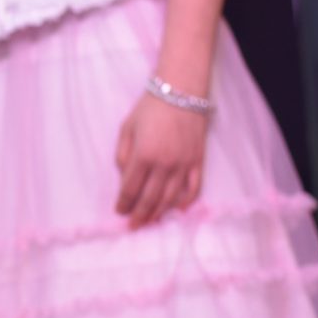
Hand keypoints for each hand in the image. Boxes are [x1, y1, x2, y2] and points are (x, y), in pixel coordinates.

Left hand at [115, 93, 208, 228]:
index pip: (130, 189)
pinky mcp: (198, 161)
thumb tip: (124, 178)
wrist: (181, 91)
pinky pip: (193, 187)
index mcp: (143, 155)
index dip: (123, 204)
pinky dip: (186, 201)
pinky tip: (178, 209)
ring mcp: (183, 164)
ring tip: (150, 222)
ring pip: (170, 197)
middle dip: (139, 215)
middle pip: (150, 198)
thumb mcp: (126, 129)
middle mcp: (164, 164)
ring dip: (159, 212)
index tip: (119, 212)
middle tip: (133, 226)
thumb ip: (122, 155)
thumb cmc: (150, 108)